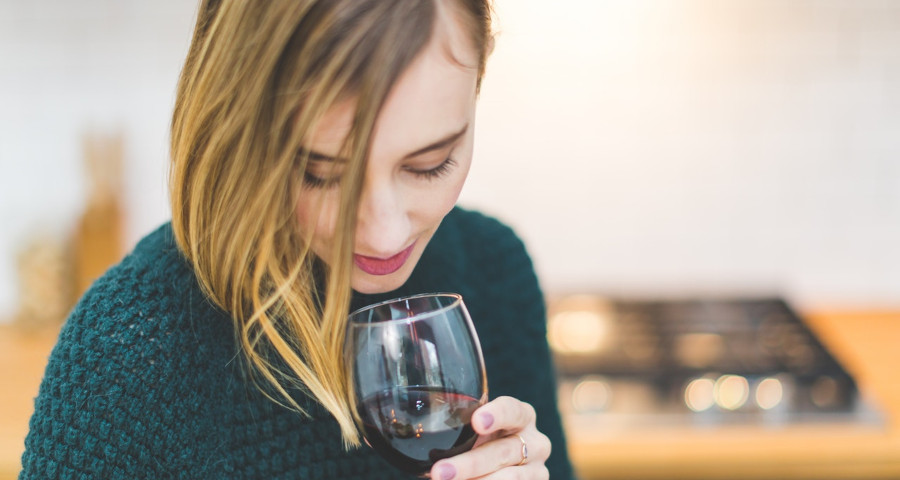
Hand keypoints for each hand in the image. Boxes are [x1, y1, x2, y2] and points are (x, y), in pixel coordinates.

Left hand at [429, 396, 550, 479]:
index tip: (477, 421)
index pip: (513, 410)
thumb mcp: (474, 433)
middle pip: (505, 451)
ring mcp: (538, 471)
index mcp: (521, 416)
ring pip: (510, 478)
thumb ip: (459, 425)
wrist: (498, 470)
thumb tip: (412, 426)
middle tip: (439, 472)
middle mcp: (536, 442)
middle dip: (470, 463)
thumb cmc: (481, 444)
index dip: (497, 415)